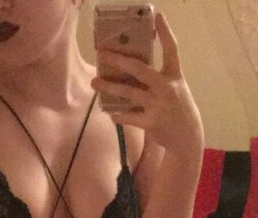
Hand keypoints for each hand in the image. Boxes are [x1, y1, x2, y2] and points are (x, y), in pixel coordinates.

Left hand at [91, 12, 203, 159]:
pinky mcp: (150, 122)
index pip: (172, 49)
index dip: (166, 32)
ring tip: (95, 83)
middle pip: (139, 69)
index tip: (158, 16)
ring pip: (128, 92)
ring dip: (109, 87)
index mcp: (174, 76)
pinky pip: (128, 116)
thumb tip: (133, 70)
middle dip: (118, 60)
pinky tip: (109, 112)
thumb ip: (159, 78)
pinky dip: (117, 115)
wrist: (187, 136)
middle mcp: (166, 87)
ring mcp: (157, 105)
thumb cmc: (178, 108)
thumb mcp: (175, 88)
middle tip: (102, 54)